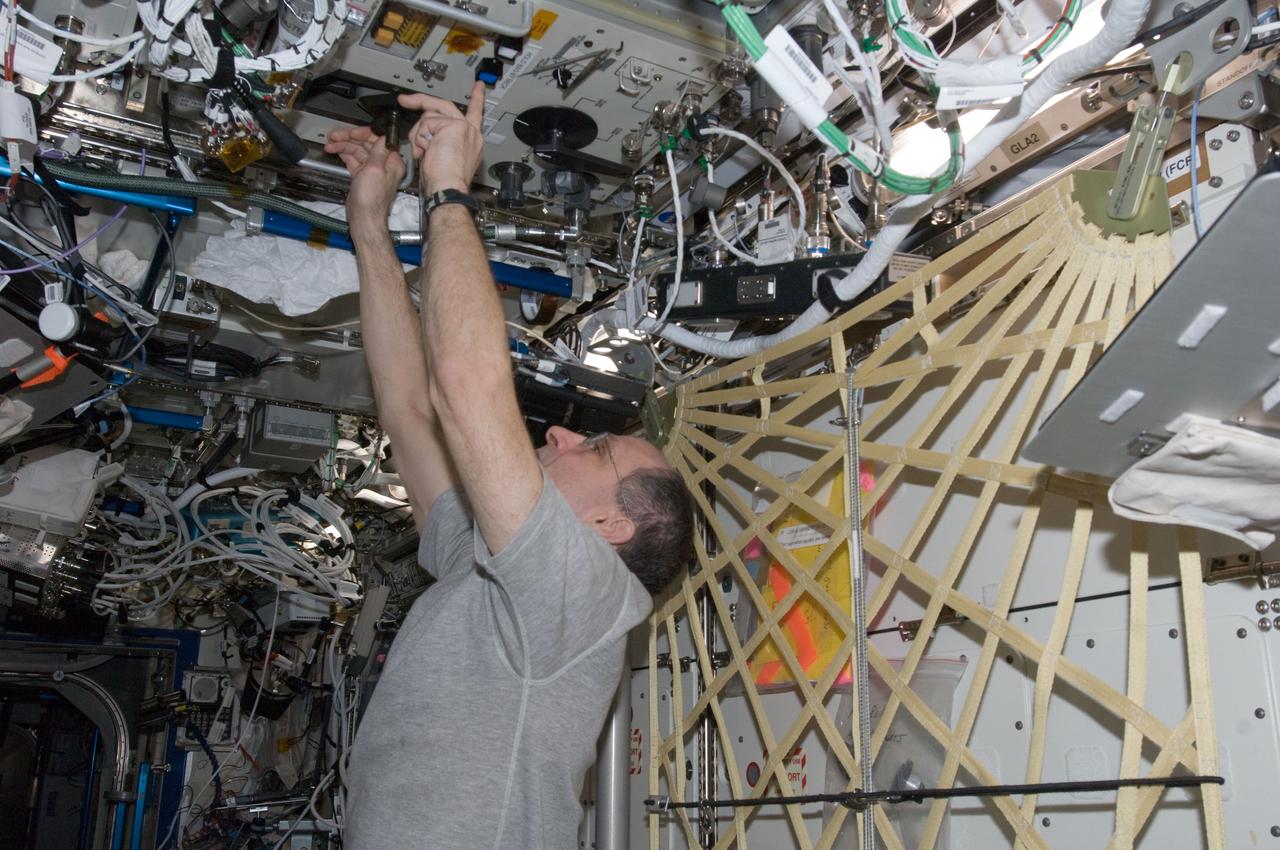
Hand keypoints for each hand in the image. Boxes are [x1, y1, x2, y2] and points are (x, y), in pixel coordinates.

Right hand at [323, 126, 405, 239]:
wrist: (363, 218)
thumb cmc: (372, 200)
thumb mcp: (375, 170)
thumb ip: (379, 152)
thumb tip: (384, 136)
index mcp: (392, 162)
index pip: (378, 140)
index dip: (363, 133)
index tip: (350, 132)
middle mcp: (383, 165)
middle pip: (366, 144)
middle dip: (349, 138)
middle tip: (334, 136)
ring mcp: (372, 170)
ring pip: (357, 151)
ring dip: (343, 146)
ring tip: (330, 144)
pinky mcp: (362, 176)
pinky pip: (353, 160)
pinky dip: (344, 155)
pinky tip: (335, 151)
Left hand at [397, 81, 485, 195]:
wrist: (449, 189)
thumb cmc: (446, 181)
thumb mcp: (444, 155)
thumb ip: (440, 140)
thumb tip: (426, 134)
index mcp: (472, 140)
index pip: (475, 114)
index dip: (476, 98)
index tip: (478, 86)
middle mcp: (470, 131)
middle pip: (444, 106)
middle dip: (422, 101)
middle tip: (406, 100)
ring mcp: (462, 127)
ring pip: (430, 115)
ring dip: (420, 134)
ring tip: (424, 152)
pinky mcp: (452, 126)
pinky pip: (426, 123)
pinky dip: (420, 138)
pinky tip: (426, 151)